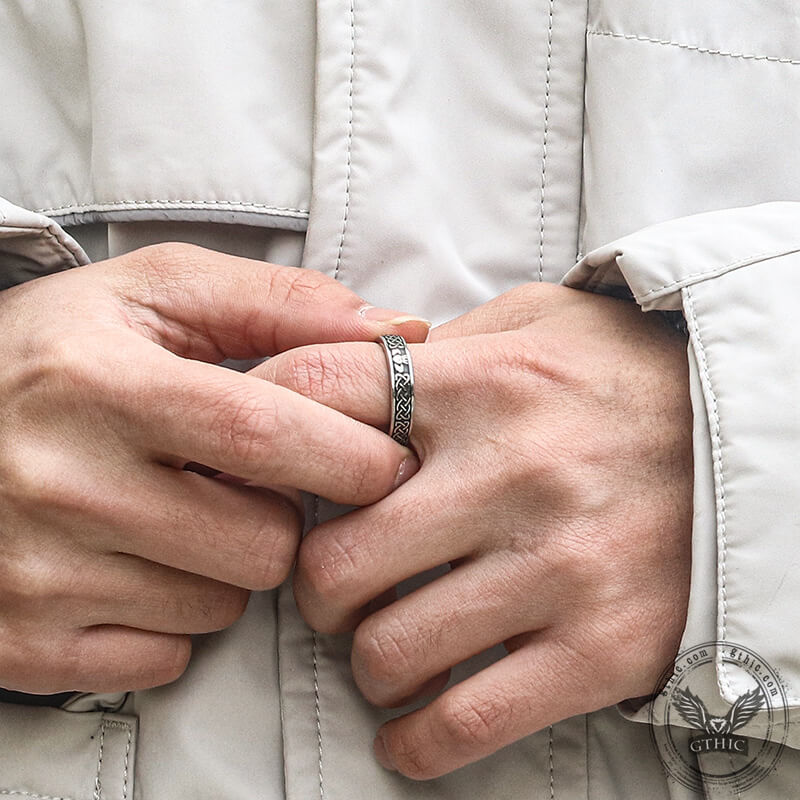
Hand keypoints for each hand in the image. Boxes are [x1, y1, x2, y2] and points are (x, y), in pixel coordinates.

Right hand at [0, 242, 427, 693]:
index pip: (263, 435)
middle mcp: (60, 484)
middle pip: (263, 543)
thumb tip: (398, 332)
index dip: (351, 456)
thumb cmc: (61, 351)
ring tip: (182, 513)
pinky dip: (175, 618)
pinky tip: (141, 563)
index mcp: (100, 383)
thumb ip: (282, 303)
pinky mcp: (22, 642)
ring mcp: (36, 575)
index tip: (387, 460)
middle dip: (288, 517)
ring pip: (222, 607)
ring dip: (229, 565)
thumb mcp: (157, 295)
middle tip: (251, 482)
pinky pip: (165, 657)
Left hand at [258, 282, 692, 777]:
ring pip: (387, 649)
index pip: (320, 395)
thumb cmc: (625, 374)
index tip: (261, 472)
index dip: (262, 432)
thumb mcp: (537, 324)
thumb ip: (440, 347)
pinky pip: (466, 721)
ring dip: (362, 657)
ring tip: (381, 642)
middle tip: (330, 583)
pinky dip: (415, 737)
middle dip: (312, 584)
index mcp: (483, 384)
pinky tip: (409, 720)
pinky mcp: (600, 648)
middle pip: (332, 557)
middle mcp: (513, 473)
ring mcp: (558, 567)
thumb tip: (352, 377)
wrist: (756, 432)